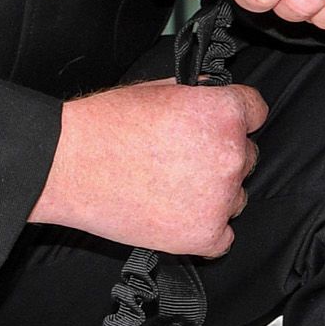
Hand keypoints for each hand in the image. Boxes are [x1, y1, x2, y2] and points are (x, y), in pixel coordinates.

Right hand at [32, 77, 267, 256]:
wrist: (67, 164)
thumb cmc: (106, 124)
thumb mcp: (161, 89)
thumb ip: (201, 94)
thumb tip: (217, 96)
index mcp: (224, 113)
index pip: (256, 112)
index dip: (234, 117)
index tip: (217, 126)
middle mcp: (231, 155)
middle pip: (246, 156)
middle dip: (219, 156)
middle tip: (180, 158)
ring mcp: (220, 199)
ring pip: (236, 197)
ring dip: (213, 193)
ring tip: (169, 186)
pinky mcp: (204, 235)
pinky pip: (223, 237)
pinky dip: (204, 229)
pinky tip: (176, 214)